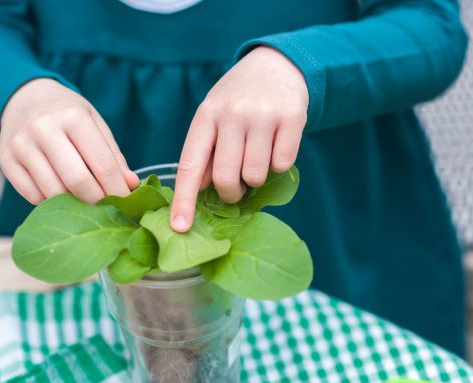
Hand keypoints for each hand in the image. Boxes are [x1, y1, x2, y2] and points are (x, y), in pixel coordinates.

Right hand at [0, 78, 138, 204]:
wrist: (22, 99)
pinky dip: (51, 202)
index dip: (117, 188)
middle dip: (97, 201)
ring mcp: (22, 146)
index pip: (102, 163)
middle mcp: (44, 130)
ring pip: (53, 192)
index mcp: (73, 118)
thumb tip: (131, 185)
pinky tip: (62, 196)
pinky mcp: (7, 162)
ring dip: (75, 204)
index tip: (127, 202)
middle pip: (77, 180)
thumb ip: (113, 155)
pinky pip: (33, 195)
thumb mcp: (94, 124)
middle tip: (108, 208)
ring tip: (87, 203)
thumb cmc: (66, 115)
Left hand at [170, 46, 308, 231]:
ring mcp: (262, 115)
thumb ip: (207, 152)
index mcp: (205, 116)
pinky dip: (280, 164)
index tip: (180, 228)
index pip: (190, 165)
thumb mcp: (214, 118)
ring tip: (257, 158)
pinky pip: (283, 164)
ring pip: (256, 175)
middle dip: (232, 193)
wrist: (276, 64)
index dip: (184, 200)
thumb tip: (200, 192)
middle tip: (237, 187)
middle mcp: (232, 114)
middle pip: (227, 178)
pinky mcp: (292, 117)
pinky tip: (276, 146)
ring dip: (257, 178)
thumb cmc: (238, 100)